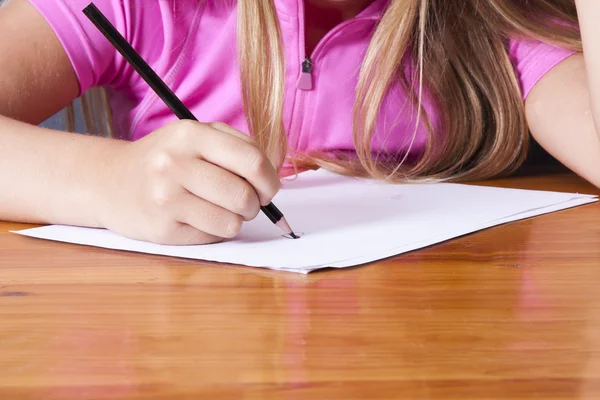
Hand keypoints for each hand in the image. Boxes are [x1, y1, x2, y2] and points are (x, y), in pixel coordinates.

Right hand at [94, 120, 280, 244]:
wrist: (109, 181)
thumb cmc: (165, 159)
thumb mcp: (196, 136)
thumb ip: (236, 147)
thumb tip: (273, 175)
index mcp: (191, 134)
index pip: (252, 162)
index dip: (270, 181)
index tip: (268, 189)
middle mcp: (175, 164)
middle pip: (244, 196)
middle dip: (255, 205)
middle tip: (247, 203)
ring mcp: (166, 198)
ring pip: (232, 222)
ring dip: (236, 220)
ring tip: (220, 209)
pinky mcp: (162, 229)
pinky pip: (212, 237)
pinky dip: (215, 231)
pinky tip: (198, 218)